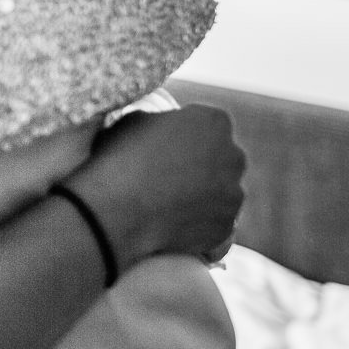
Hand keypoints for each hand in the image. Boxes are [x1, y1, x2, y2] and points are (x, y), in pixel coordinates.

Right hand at [64, 105, 242, 269]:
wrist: (114, 213)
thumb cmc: (119, 160)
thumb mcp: (133, 122)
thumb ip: (160, 122)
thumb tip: (161, 131)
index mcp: (213, 121)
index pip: (208, 124)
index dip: (185, 136)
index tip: (165, 148)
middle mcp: (233, 156)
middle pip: (221, 158)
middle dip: (202, 165)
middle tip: (168, 177)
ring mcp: (233, 195)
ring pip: (222, 192)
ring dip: (203, 197)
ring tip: (168, 206)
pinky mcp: (226, 227)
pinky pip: (215, 224)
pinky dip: (200, 225)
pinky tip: (174, 227)